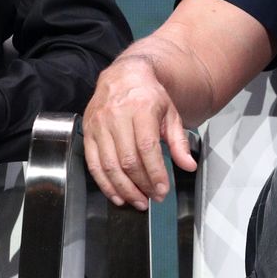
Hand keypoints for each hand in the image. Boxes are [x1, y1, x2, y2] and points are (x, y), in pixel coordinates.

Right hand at [83, 55, 195, 210]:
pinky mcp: (87, 132)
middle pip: (127, 159)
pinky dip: (104, 184)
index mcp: (141, 107)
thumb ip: (179, 141)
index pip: (146, 147)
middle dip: (141, 184)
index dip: (155, 172)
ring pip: (109, 165)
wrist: (123, 76)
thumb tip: (188, 165)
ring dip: (124, 189)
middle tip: (152, 198)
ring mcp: (99, 124)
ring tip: (138, 201)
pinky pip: (93, 164)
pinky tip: (117, 195)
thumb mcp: (170, 113)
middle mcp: (117, 115)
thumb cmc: (148, 95)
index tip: (162, 190)